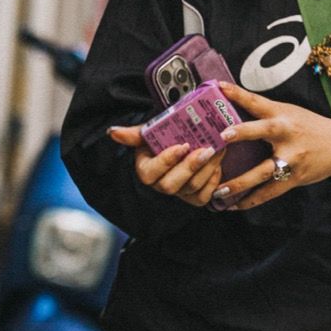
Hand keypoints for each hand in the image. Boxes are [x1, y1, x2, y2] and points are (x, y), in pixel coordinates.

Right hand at [106, 124, 229, 207]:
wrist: (182, 144)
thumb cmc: (163, 139)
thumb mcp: (148, 133)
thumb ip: (132, 134)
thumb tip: (112, 132)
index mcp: (146, 171)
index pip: (152, 172)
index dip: (167, 161)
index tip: (182, 145)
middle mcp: (160, 185)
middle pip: (172, 185)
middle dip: (190, 167)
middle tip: (206, 149)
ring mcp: (179, 193)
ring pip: (192, 188)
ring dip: (207, 170)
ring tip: (217, 151)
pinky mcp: (195, 198)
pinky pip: (204, 197)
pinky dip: (213, 182)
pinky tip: (217, 165)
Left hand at [209, 85, 330, 211]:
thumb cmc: (309, 127)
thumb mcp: (289, 113)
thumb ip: (264, 112)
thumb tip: (231, 105)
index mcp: (283, 115)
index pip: (258, 102)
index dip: (239, 94)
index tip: (221, 88)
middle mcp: (287, 134)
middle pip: (264, 131)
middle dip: (242, 133)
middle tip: (221, 137)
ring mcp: (292, 158)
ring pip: (263, 171)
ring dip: (240, 183)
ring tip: (218, 190)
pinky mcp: (294, 178)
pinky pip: (271, 192)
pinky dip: (252, 200)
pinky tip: (235, 205)